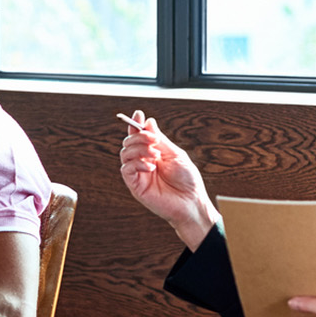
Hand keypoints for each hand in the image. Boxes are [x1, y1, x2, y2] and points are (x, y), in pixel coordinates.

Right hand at [117, 114, 214, 240]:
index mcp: (153, 153)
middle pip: (129, 142)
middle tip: (154, 140)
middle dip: (139, 136)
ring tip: (155, 155)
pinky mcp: (135, 186)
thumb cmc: (187, 180)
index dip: (136, 124)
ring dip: (139, 149)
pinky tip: (150, 166)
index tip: (138, 114)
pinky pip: (126, 170)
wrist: (191, 202)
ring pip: (125, 153)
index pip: (139, 136)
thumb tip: (148, 122)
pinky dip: (137, 164)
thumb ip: (160, 140)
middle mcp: (143, 162)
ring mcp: (138, 174)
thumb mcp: (175, 154)